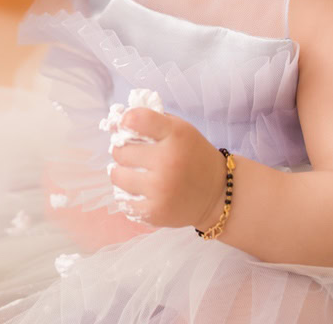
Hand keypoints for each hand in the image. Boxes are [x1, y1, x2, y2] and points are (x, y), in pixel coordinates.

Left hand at [107, 108, 227, 229]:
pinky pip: (124, 202)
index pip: (135, 120)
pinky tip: (142, 191)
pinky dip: (129, 196)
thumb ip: (150, 120)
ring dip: (123, 173)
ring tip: (137, 173)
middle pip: (120, 150)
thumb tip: (114, 123)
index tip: (127, 126)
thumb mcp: (180, 129)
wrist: (218, 195)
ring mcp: (161, 189)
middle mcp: (168, 162)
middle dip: (124, 151)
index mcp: (176, 136)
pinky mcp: (156, 213)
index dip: (125, 122)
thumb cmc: (193, 156)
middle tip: (136, 155)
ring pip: (117, 176)